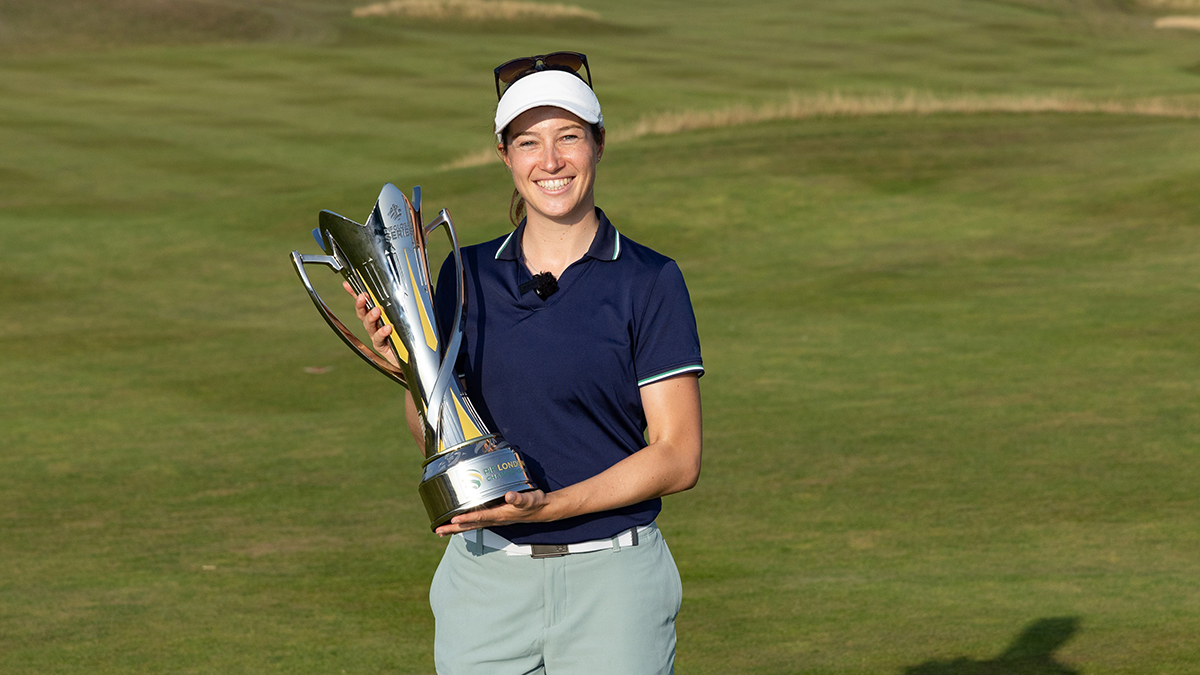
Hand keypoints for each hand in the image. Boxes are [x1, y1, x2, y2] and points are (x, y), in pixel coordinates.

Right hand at [342, 280, 399, 367]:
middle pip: (362, 313)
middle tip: (363, 296)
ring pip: (369, 325)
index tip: (348, 284)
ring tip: (377, 310)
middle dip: (361, 304)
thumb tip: (401, 288)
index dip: (355, 293)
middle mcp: (374, 325)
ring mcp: (376, 335)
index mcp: (377, 315)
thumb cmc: (405, 334)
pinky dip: (382, 333)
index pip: (364, 302)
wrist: (409, 355)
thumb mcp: (402, 316)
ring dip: (371, 317)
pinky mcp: (382, 346)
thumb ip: (399, 305)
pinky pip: (379, 339)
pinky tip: (387, 328)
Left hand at [434, 490, 552, 535]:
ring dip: (456, 528)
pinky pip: (476, 521)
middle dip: (453, 529)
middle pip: (470, 526)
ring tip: (440, 531)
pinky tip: (457, 522)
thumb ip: (519, 498)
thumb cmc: (535, 503)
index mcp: (500, 515)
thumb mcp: (529, 499)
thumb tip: (509, 496)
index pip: (479, 518)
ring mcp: (494, 519)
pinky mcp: (495, 516)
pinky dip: (464, 523)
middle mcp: (495, 519)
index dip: (466, 519)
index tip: (452, 520)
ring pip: (471, 525)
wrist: (542, 510)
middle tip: (437, 531)